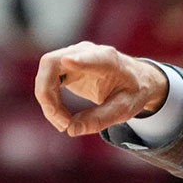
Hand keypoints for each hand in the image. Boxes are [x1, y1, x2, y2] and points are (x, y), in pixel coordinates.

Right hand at [34, 42, 168, 136]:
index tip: (69, 61)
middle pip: (53, 64)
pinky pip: (46, 79)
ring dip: (47, 100)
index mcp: (110, 60)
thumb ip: (100, 119)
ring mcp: (73, 55)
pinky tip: (61, 115)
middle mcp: (88, 52)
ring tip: (64, 124)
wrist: (136, 79)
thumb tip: (71, 130)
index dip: (80, 60)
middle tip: (63, 124)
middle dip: (48, 95)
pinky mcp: (64, 64)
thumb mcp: (124, 109)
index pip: (94, 57)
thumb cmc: (132, 91)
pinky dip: (49, 99)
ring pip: (45, 73)